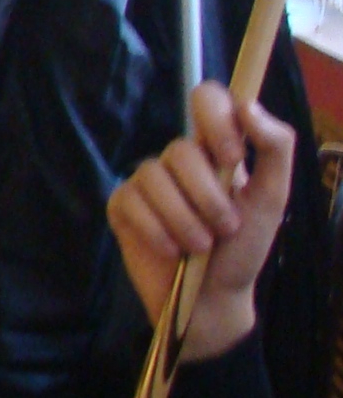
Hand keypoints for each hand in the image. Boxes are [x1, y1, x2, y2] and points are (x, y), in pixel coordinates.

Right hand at [106, 81, 292, 363]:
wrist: (213, 299)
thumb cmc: (244, 250)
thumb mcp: (272, 199)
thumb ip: (274, 148)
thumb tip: (248, 104)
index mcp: (216, 148)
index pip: (206, 98)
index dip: (215, 119)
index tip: (232, 156)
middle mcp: (179, 160)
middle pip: (181, 149)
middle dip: (208, 197)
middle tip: (225, 228)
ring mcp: (147, 182)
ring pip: (154, 177)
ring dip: (185, 220)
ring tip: (200, 247)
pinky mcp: (123, 206)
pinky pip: (131, 202)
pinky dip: (156, 231)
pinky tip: (171, 249)